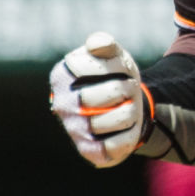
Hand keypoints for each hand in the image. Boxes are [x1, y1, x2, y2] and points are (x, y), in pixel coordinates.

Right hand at [49, 32, 151, 168]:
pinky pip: (118, 144)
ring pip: (120, 118)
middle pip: (111, 92)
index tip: (118, 67)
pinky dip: (130, 135)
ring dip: (133, 111)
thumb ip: (106, 44)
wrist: (123, 109)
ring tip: (127, 108)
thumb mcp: (114, 55)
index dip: (117, 64)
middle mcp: (62, 104)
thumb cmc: (115, 77)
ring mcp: (73, 129)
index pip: (95, 65)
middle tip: (127, 89)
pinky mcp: (88, 151)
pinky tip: (124, 130)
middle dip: (128, 88)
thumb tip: (96, 43)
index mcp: (61, 76)